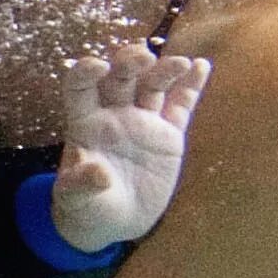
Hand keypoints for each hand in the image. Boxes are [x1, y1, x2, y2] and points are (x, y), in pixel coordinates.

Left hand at [53, 43, 211, 249]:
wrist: (115, 221)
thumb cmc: (86, 206)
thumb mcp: (76, 198)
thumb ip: (81, 184)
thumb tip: (98, 174)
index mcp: (85, 123)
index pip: (80, 87)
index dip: (85, 72)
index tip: (97, 66)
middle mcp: (114, 114)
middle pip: (120, 78)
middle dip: (129, 63)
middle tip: (142, 56)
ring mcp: (143, 121)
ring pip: (153, 86)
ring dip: (164, 70)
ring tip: (179, 62)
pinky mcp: (168, 135)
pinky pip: (181, 105)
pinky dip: (191, 86)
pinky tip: (201, 66)